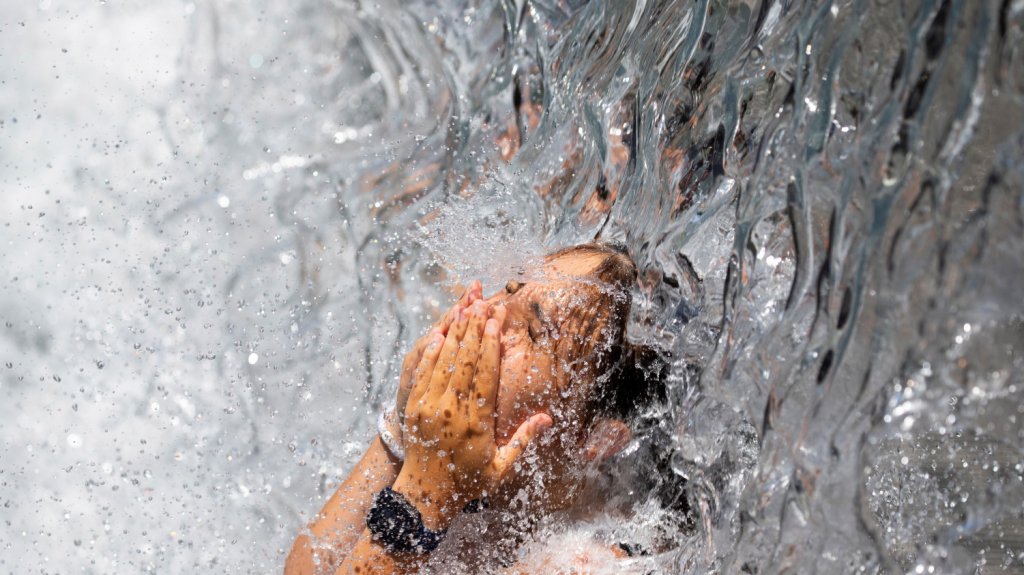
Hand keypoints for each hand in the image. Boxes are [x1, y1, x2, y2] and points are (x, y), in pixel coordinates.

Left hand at [393, 299, 551, 528]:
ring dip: (455, 333)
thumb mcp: (501, 466)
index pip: (485, 373)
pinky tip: (439, 332)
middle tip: (484, 303)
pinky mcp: (414, 406)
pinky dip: (432, 351)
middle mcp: (452, 409)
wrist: (426, 494)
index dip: (490, 344)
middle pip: (465, 360)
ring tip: (465, 308)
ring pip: (444, 361)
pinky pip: (423, 372)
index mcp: (476, 421)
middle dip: (475, 328)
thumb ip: (523, 439)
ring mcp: (430, 406)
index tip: (496, 322)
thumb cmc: (468, 480)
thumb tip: (547, 418)